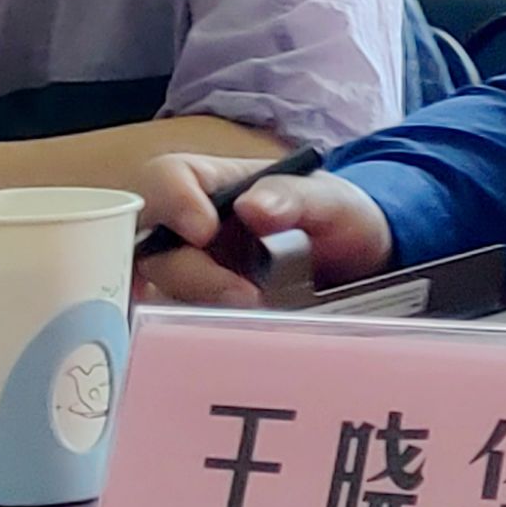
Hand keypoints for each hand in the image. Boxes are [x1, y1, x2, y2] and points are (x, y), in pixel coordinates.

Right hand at [136, 151, 393, 306]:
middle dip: (188, 271)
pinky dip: (198, 324)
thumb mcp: (330, 198)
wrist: (354, 260)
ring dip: (199, 302)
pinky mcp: (198, 303)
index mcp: (213, 180)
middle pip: (150, 240)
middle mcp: (189, 223)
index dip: (173, 202)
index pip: (167, 177)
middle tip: (243, 293)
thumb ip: (295, 196)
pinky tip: (235, 328)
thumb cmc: (335, 214)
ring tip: (256, 309)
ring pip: (158, 285)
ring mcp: (190, 265)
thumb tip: (253, 206)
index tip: (205, 230)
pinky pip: (176, 316)